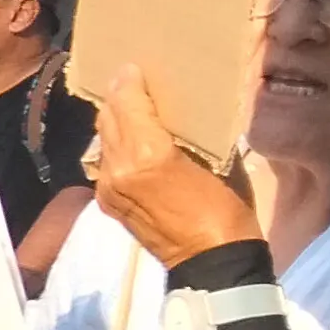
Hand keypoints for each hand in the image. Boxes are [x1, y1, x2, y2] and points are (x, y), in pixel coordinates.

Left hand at [88, 67, 260, 264]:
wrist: (212, 262)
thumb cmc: (227, 208)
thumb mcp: (216, 162)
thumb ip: (188, 135)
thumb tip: (179, 115)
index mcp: (147, 154)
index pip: (127, 104)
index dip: (128, 82)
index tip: (132, 67)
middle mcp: (119, 168)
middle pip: (108, 119)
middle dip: (118, 98)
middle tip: (130, 81)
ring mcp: (109, 188)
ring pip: (102, 141)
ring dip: (114, 122)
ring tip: (129, 109)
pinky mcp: (107, 203)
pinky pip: (105, 164)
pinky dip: (114, 148)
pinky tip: (128, 143)